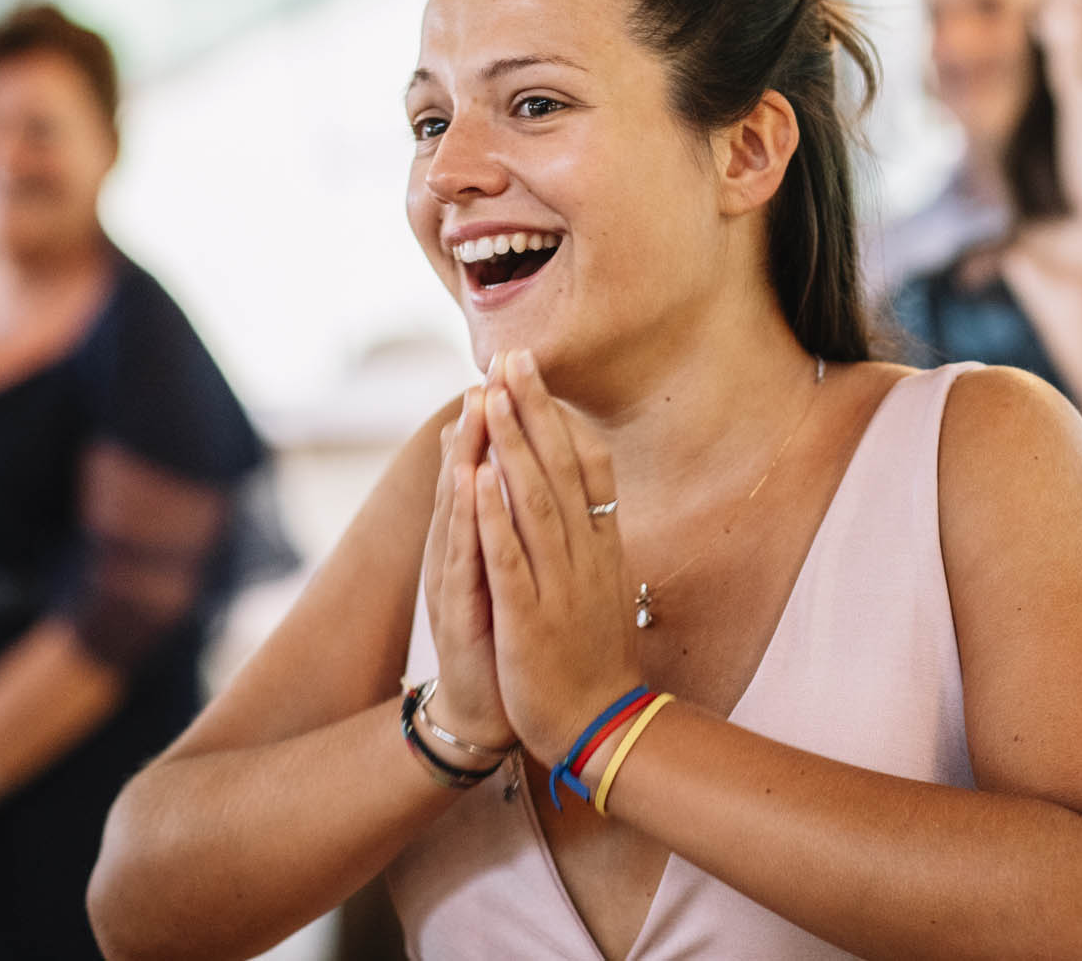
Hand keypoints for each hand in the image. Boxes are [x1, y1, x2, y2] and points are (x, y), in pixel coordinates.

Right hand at [422, 385, 514, 752]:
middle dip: (482, 419)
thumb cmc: (501, 636)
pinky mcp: (459, 610)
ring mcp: (456, 579)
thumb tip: (504, 469)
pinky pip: (463, 556)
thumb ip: (501, 519)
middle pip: (468, 475)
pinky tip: (470, 481)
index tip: (512, 365)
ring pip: (460, 505)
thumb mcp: (506, 570)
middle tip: (492, 366)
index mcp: (478, 539)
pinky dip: (467, 516)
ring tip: (477, 404)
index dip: (498, 417)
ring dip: (468, 452)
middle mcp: (460, 551)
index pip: (486, 467)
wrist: (488, 713)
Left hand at [476, 348, 640, 764]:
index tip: (535, 369)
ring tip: (493, 396)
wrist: (599, 725)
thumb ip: (591, 534)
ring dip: (514, 446)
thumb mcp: (600, 583)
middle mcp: (584, 555)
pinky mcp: (531, 616)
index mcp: (599, 546)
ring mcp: (560, 584)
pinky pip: (512, 558)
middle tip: (512, 357)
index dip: (558, 415)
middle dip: (533, 411)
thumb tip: (586, 491)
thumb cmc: (592, 654)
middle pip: (559, 470)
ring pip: (535, 502)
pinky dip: (496, 516)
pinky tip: (480, 478)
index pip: (582, 466)